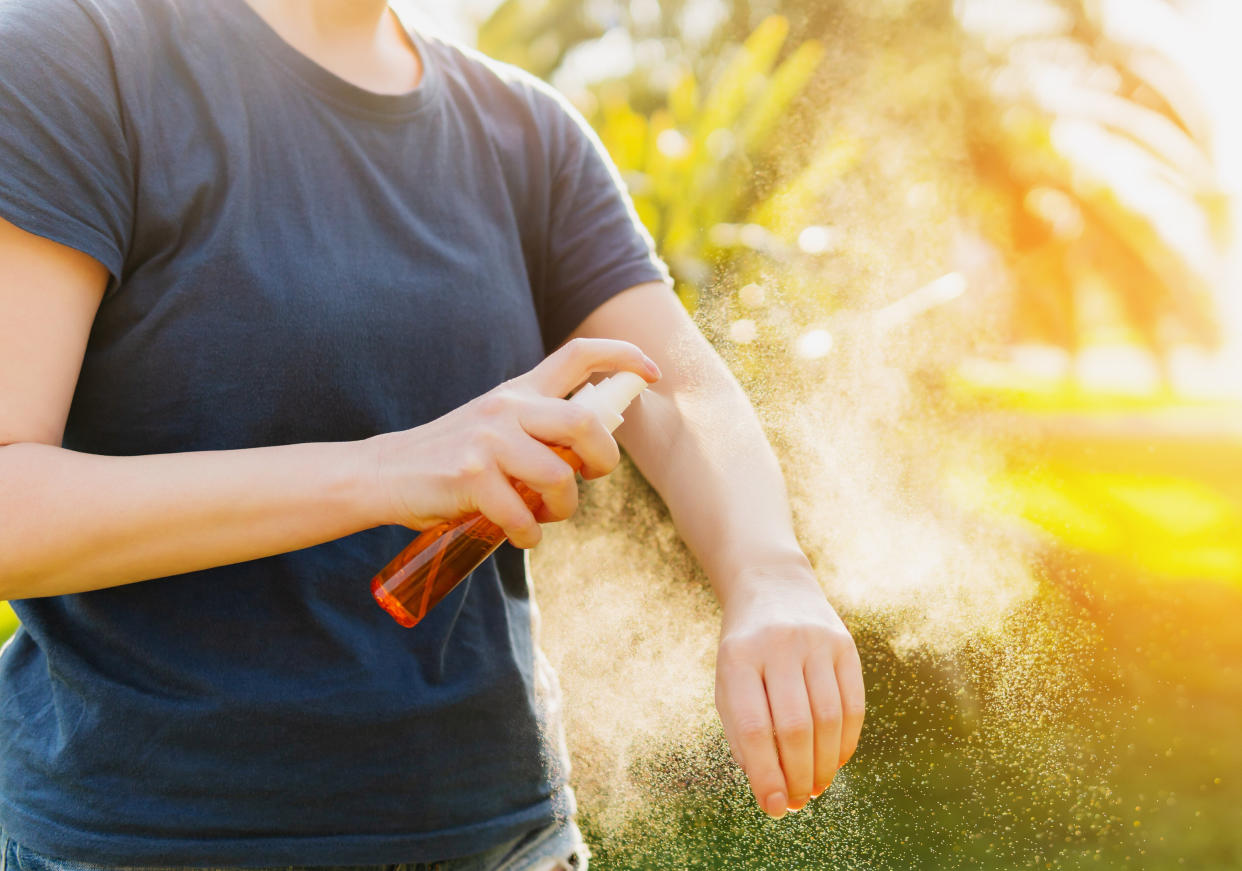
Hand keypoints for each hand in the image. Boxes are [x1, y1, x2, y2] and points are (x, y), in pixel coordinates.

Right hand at [366, 337, 659, 546]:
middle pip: (586, 423)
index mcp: (518, 391)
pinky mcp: (470, 476)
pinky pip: (523, 515)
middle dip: (605, 460)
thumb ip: (537, 429)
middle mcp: (507, 408)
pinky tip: (519, 535)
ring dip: (563, 510)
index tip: (652, 372)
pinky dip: (529, 534)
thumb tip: (592, 454)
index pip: (578, 354)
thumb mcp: (494, 426)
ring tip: (545, 517)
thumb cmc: (450, 458)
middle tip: (594, 477)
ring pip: (560, 478)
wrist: (384, 474)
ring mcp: (488, 440)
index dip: (624, 356)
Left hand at [714, 567, 864, 817]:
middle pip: (795, 727)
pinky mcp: (845, 645)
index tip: (774, 807)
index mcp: (738, 656)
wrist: (773, 586)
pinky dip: (846, 742)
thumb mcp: (728, 682)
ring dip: (825, 765)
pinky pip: (853, 704)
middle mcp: (778, 645)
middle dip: (798, 775)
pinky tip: (835, 761)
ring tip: (816, 788)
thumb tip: (770, 786)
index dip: (765, 774)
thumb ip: (742, 731)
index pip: (753, 727)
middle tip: (798, 802)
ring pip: (828, 719)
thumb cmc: (745, 649)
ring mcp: (816, 641)